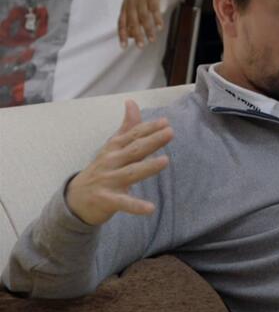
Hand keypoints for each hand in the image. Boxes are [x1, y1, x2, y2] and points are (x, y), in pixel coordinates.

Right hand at [66, 99, 173, 225]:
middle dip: (152, 141)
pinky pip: (123, 203)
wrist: (75, 199)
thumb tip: (132, 102)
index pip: (133, 136)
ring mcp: (108, 181)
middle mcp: (111, 162)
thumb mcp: (112, 147)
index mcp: (114, 149)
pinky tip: (150, 209)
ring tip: (165, 161)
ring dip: (147, 167)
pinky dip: (136, 206)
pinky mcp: (107, 200)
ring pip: (131, 173)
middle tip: (170, 133)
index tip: (165, 122)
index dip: (148, 128)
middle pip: (134, 150)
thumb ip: (127, 127)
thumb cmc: (101, 169)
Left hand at [118, 0, 165, 47]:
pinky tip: (159, 27)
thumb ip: (130, 18)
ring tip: (152, 39)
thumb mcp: (132, 4)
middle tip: (141, 45)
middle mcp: (131, 3)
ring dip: (148, 29)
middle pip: (132, 21)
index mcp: (125, 6)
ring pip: (143, 16)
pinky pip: (154, 8)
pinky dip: (156, 18)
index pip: (121, 22)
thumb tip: (129, 35)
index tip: (123, 46)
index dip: (122, 34)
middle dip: (136, 34)